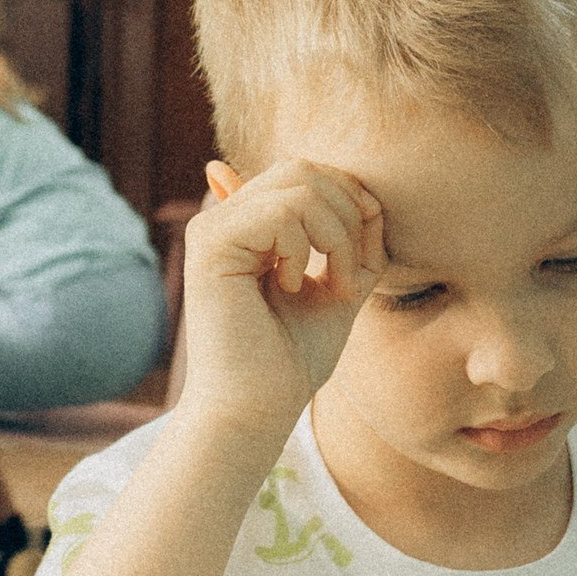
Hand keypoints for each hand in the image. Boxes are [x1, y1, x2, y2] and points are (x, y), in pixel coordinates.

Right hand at [178, 159, 386, 434]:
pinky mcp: (210, 244)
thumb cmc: (293, 357)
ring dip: (336, 236)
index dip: (351, 201)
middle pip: (304, 169)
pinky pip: (281, 213)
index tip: (366, 256)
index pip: (308, 175)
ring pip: (298, 186)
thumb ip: (355, 238)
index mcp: (250, 225)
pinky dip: (305, 249)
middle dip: (348, 213)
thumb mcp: (342, 284)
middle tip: (352, 273)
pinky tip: (293, 286)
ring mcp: (213, 228)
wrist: (256, 407)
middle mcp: (226, 218)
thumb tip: (365, 192)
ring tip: (334, 284)